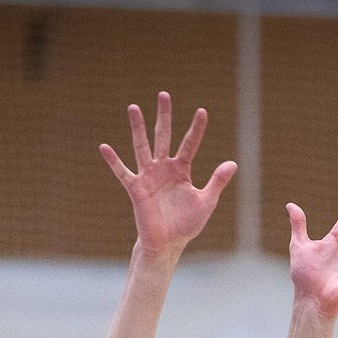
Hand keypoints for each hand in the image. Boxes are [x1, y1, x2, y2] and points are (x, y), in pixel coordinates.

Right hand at [99, 91, 236, 258]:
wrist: (168, 244)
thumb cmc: (187, 224)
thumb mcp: (206, 201)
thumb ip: (217, 182)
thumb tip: (233, 163)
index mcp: (181, 169)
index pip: (189, 144)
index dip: (196, 129)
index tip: (202, 111)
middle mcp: (164, 168)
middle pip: (164, 136)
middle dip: (164, 116)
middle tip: (164, 94)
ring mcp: (148, 176)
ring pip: (142, 147)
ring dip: (138, 128)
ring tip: (134, 107)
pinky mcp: (136, 189)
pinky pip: (123, 173)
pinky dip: (114, 161)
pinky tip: (104, 147)